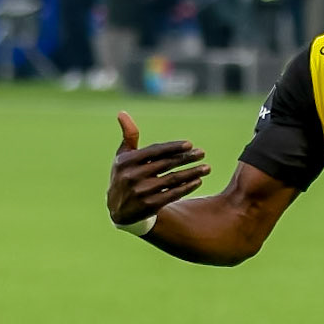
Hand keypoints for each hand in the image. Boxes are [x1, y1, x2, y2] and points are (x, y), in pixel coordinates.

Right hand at [107, 111, 208, 225]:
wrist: (117, 210)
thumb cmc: (124, 177)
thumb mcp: (122, 157)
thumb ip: (129, 136)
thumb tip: (122, 112)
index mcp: (126, 161)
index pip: (154, 151)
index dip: (173, 147)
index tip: (190, 144)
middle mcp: (132, 176)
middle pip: (165, 164)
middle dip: (186, 158)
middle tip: (202, 153)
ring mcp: (141, 192)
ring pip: (172, 180)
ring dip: (192, 173)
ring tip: (207, 168)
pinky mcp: (149, 207)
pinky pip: (172, 195)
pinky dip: (186, 187)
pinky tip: (198, 181)